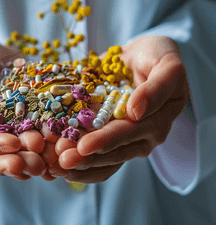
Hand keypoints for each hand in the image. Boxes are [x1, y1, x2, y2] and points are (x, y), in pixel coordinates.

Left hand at [52, 36, 189, 182]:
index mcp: (159, 120)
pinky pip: (96, 155)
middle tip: (62, 160)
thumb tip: (136, 112)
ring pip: (104, 159)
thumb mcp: (167, 65)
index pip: (130, 133)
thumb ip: (157, 88)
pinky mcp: (108, 135)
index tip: (84, 146)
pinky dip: (79, 164)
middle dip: (87, 158)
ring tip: (56, 166)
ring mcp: (126, 138)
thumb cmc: (157, 57)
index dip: (106, 140)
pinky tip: (60, 169)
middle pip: (114, 151)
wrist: (142, 55)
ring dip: (79, 164)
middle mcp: (143, 135)